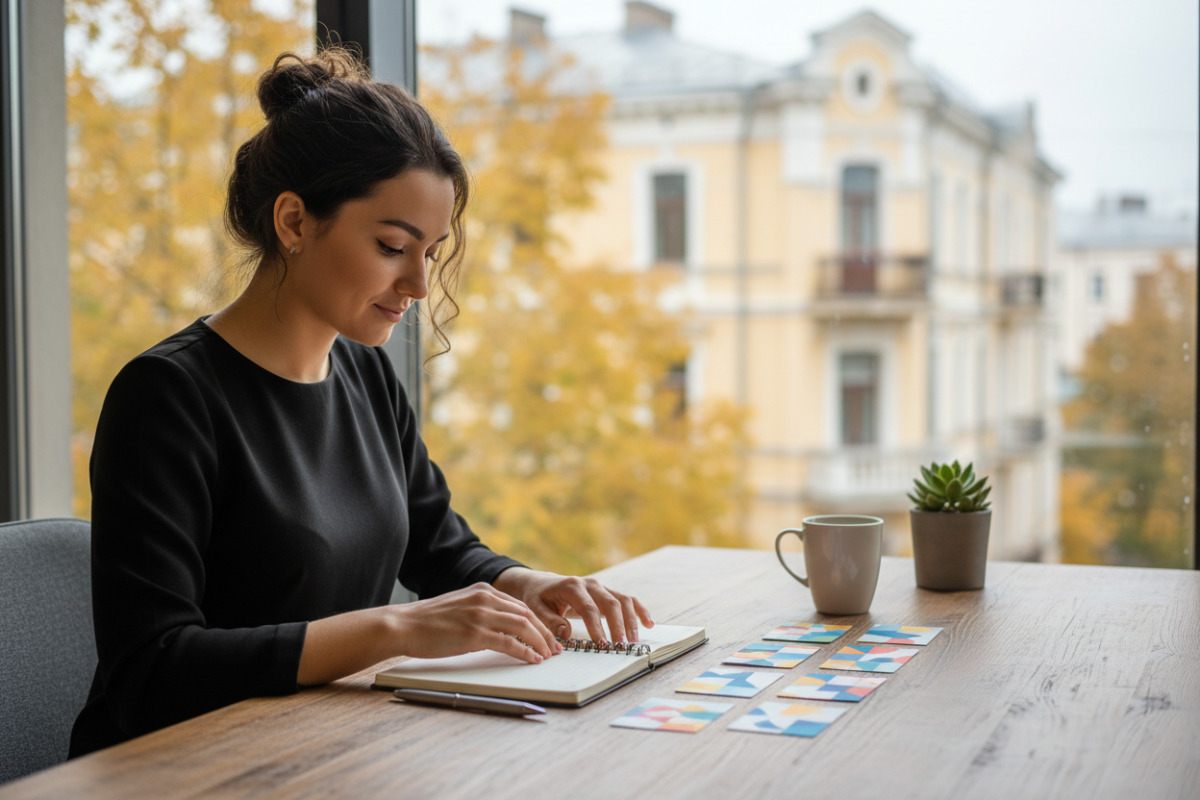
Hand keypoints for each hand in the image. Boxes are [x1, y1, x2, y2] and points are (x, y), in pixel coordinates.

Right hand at [389, 582, 562, 663]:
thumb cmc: (427, 621)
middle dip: (544, 632)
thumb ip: (480, 610)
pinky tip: (532, 659)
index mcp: (483, 590)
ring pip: (523, 627)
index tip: (546, 634)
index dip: (537, 621)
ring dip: (540, 642)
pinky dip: (525, 652)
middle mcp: (485, 598)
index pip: (520, 605)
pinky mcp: (474, 634)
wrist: (403, 624)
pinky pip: (509, 643)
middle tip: (555, 647)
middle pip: (527, 615)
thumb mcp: (460, 606)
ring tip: (548, 655)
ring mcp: (480, 615)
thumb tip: (500, 627)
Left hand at [492, 568, 654, 645]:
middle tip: (621, 645)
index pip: (589, 608)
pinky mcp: (607, 592)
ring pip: (622, 600)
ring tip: (634, 640)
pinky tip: (648, 623)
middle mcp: (590, 584)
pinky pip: (627, 599)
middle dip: (618, 625)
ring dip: (631, 620)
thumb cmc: (538, 597)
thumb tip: (566, 634)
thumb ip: (550, 621)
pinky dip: (639, 610)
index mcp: (572, 586)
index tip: (603, 644)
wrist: (541, 584)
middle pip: (610, 603)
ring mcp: (600, 586)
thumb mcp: (536, 608)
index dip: (597, 627)